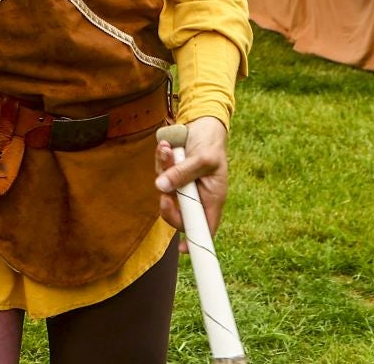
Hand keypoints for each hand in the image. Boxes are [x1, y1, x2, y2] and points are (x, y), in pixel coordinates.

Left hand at [155, 116, 228, 242]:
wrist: (203, 124)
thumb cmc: (211, 144)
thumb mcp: (202, 159)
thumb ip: (183, 174)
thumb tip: (162, 187)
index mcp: (212, 198)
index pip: (204, 227)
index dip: (195, 241)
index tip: (182, 249)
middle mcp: (197, 196)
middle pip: (178, 213)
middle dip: (168, 204)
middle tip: (163, 196)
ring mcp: (183, 185)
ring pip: (165, 190)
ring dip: (163, 170)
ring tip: (168, 150)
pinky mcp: (172, 174)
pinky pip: (160, 174)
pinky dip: (160, 160)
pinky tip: (165, 147)